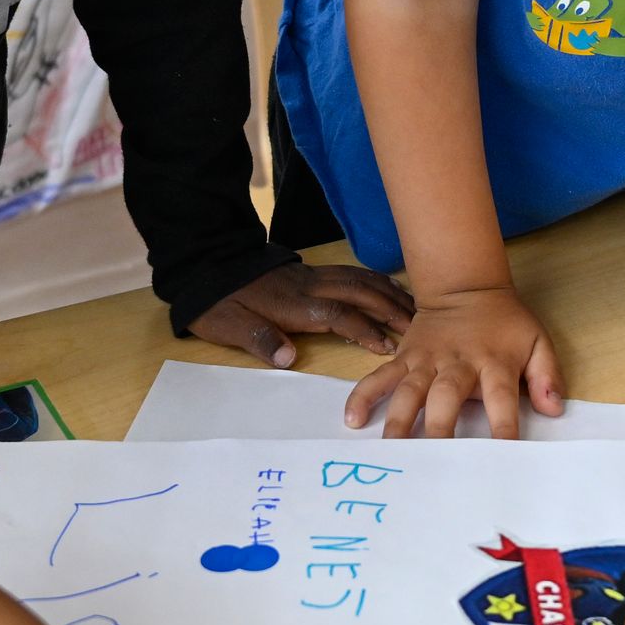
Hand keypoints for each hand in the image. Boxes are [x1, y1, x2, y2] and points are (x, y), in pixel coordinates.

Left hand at [188, 261, 413, 368]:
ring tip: (416, 309)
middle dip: (391, 310)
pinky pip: (351, 273)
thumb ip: (260, 340)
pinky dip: (376, 280)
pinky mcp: (310, 273)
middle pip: (359, 293)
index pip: (339, 314)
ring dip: (389, 294)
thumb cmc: (217, 303)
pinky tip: (390, 287)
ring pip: (360, 280)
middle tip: (419, 328)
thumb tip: (288, 358)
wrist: (205, 265)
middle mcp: (310, 287)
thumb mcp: (228, 325)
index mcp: (294, 304)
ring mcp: (312, 277)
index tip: (388, 347)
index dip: (365, 330)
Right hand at [345, 284, 560, 438]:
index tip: (503, 458)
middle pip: (447, 398)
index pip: (500, 399)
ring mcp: (426, 360)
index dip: (502, 428)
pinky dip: (364, 395)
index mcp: (494, 362)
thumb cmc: (505, 324)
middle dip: (440, 430)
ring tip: (391, 452)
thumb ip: (547, 375)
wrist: (466, 288)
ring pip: (410, 392)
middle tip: (435, 466)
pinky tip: (352, 420)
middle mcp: (457, 363)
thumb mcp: (537, 340)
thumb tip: (554, 409)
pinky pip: (380, 376)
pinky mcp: (405, 358)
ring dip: (400, 422)